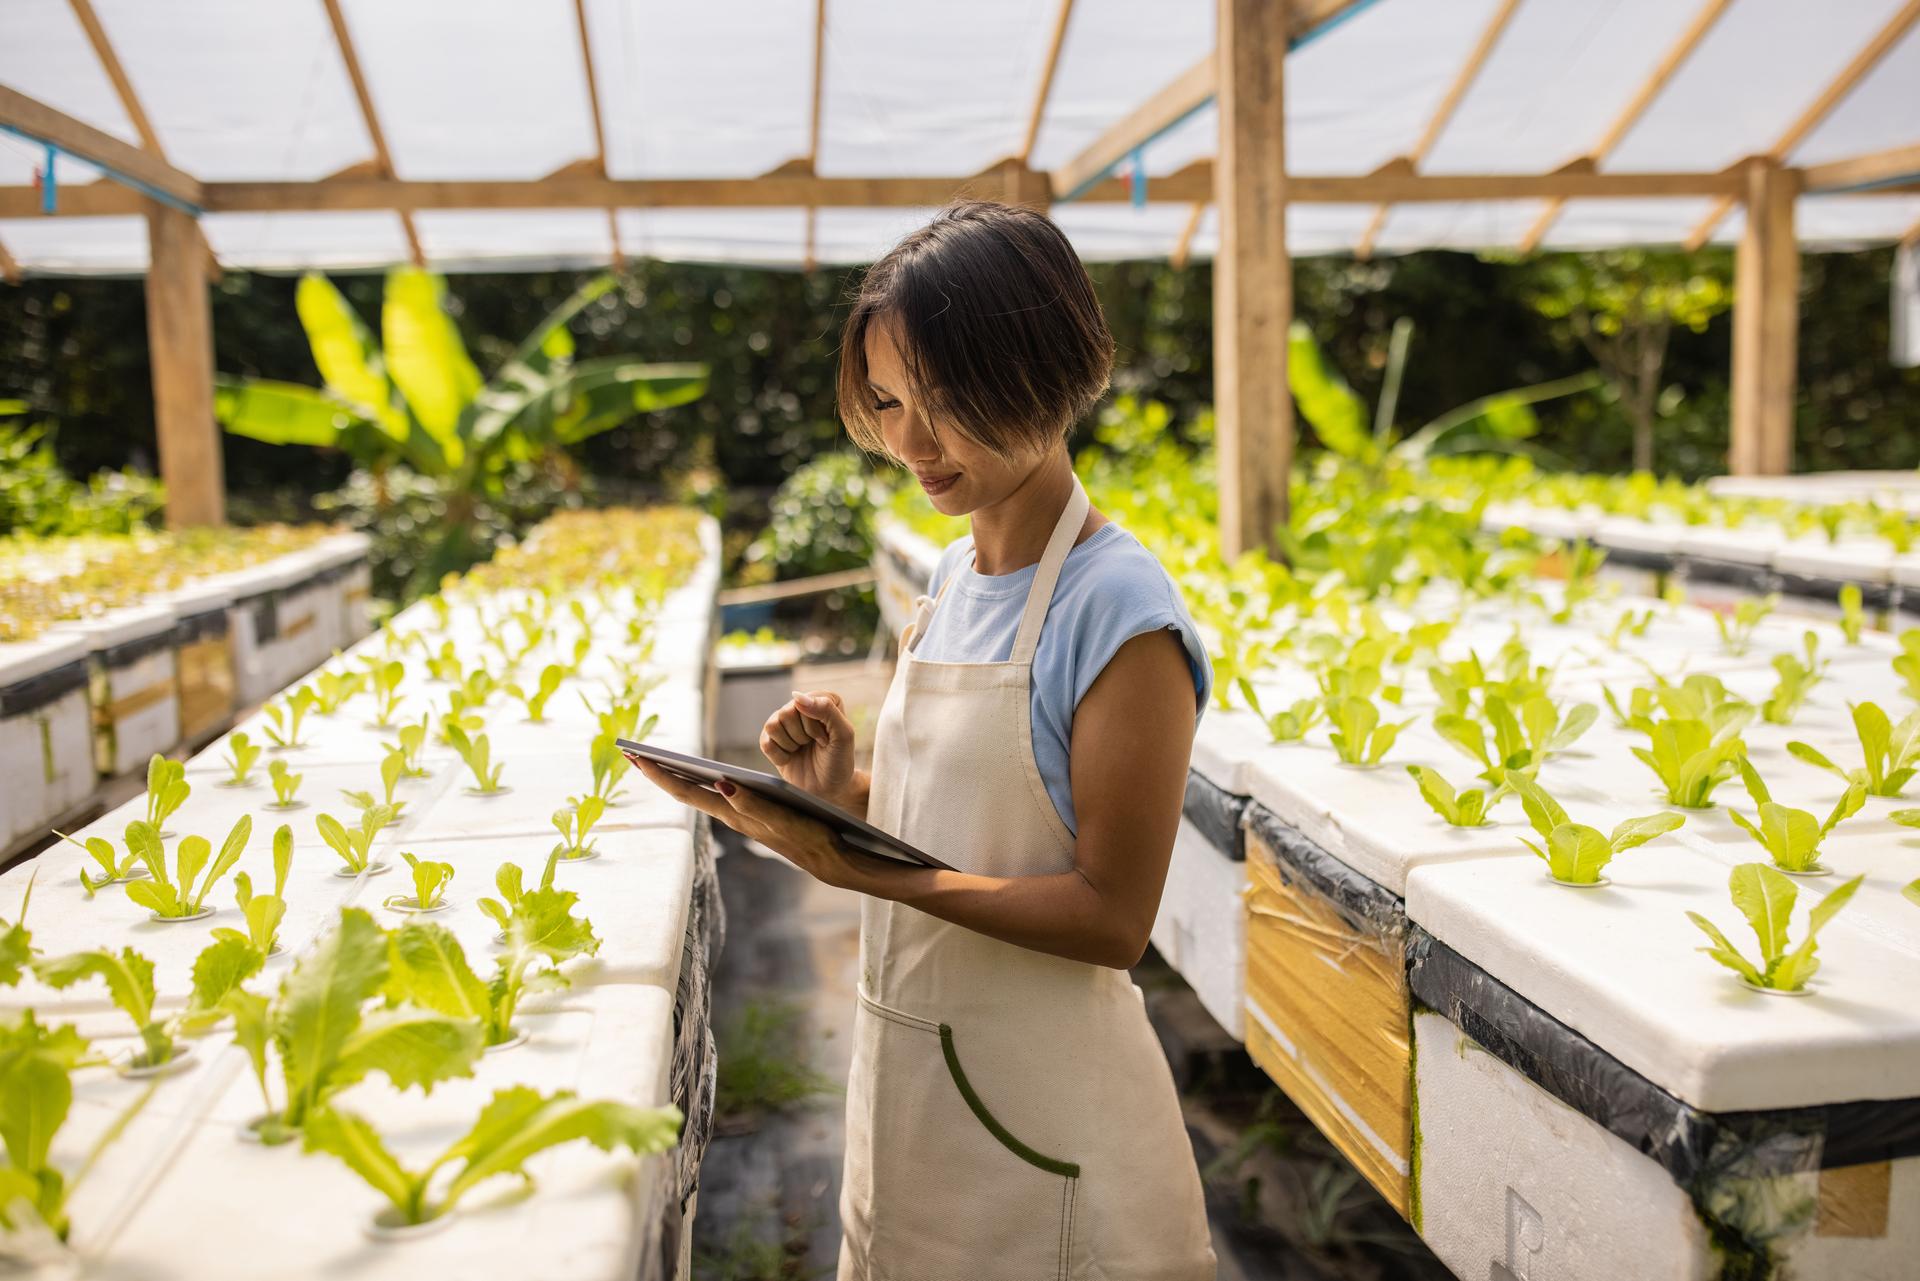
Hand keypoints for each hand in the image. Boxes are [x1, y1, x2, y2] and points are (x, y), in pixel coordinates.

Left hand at [624, 756, 874, 889]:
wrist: (830, 858)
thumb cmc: (810, 837)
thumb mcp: (782, 820)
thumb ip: (752, 804)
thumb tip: (721, 784)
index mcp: (732, 814)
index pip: (686, 792)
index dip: (659, 774)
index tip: (636, 757)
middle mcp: (730, 815)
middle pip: (685, 791)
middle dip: (658, 772)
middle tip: (632, 753)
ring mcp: (740, 815)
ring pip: (698, 793)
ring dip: (676, 776)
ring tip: (656, 761)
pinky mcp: (752, 814)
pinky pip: (715, 795)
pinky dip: (700, 781)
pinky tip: (700, 775)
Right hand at [760, 689, 856, 806]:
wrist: (829, 789)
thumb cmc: (839, 761)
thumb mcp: (844, 735)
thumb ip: (826, 710)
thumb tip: (796, 696)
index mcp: (823, 699)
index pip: (805, 702)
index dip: (815, 726)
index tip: (827, 739)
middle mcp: (802, 706)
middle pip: (786, 713)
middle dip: (803, 736)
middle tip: (815, 746)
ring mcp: (785, 723)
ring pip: (773, 725)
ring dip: (790, 744)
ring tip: (802, 750)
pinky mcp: (771, 740)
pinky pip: (765, 742)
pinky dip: (779, 755)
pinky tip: (791, 758)